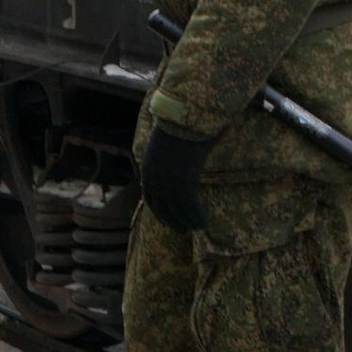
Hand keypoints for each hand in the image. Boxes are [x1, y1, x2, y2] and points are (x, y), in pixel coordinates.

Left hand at [138, 119, 212, 235]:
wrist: (182, 122)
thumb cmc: (175, 128)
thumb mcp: (162, 145)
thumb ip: (165, 157)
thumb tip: (173, 159)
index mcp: (147, 171)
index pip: (149, 199)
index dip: (158, 212)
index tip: (166, 218)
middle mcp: (155, 183)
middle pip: (162, 211)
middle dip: (172, 222)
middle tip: (181, 229)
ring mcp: (169, 187)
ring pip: (178, 213)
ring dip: (187, 223)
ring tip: (196, 227)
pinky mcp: (184, 187)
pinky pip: (192, 210)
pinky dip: (198, 218)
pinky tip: (204, 223)